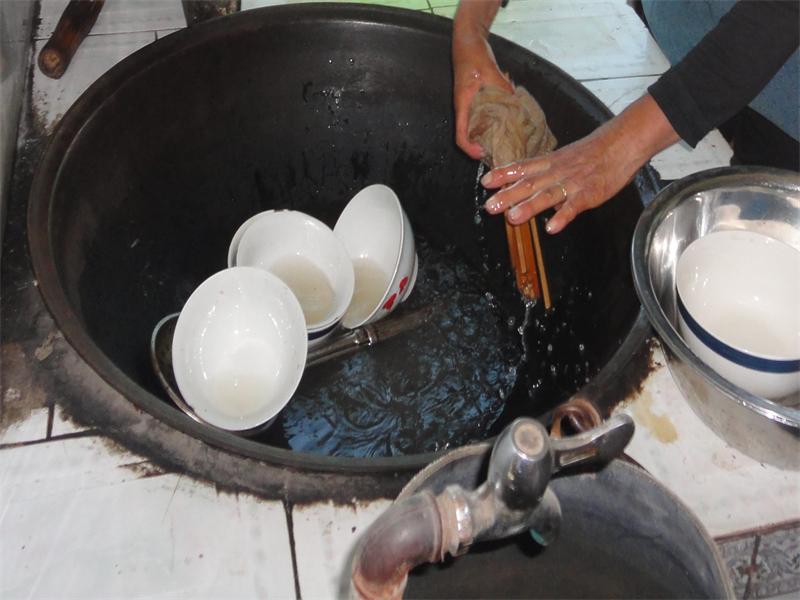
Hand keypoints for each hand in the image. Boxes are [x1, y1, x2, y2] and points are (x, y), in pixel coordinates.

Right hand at [452, 1, 512, 158]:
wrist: (468, 42)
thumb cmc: (473, 55)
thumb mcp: (489, 70)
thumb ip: (501, 85)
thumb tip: (515, 100)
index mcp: (463, 104)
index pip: (460, 135)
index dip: (470, 149)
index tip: (483, 153)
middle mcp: (464, 108)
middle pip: (467, 136)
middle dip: (480, 147)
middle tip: (498, 152)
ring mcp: (469, 105)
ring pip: (474, 128)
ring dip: (486, 137)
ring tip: (503, 142)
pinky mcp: (475, 101)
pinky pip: (481, 118)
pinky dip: (491, 124)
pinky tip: (505, 122)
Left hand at [480, 94, 679, 233]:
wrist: (622, 143)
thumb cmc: (594, 152)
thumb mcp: (564, 156)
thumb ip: (545, 170)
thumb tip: (524, 181)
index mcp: (551, 163)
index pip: (523, 167)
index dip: (504, 174)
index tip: (485, 182)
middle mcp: (557, 172)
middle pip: (529, 183)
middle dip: (508, 195)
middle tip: (489, 206)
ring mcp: (572, 183)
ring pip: (548, 195)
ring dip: (529, 207)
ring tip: (512, 218)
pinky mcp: (589, 194)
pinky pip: (574, 206)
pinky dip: (563, 217)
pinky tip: (552, 228)